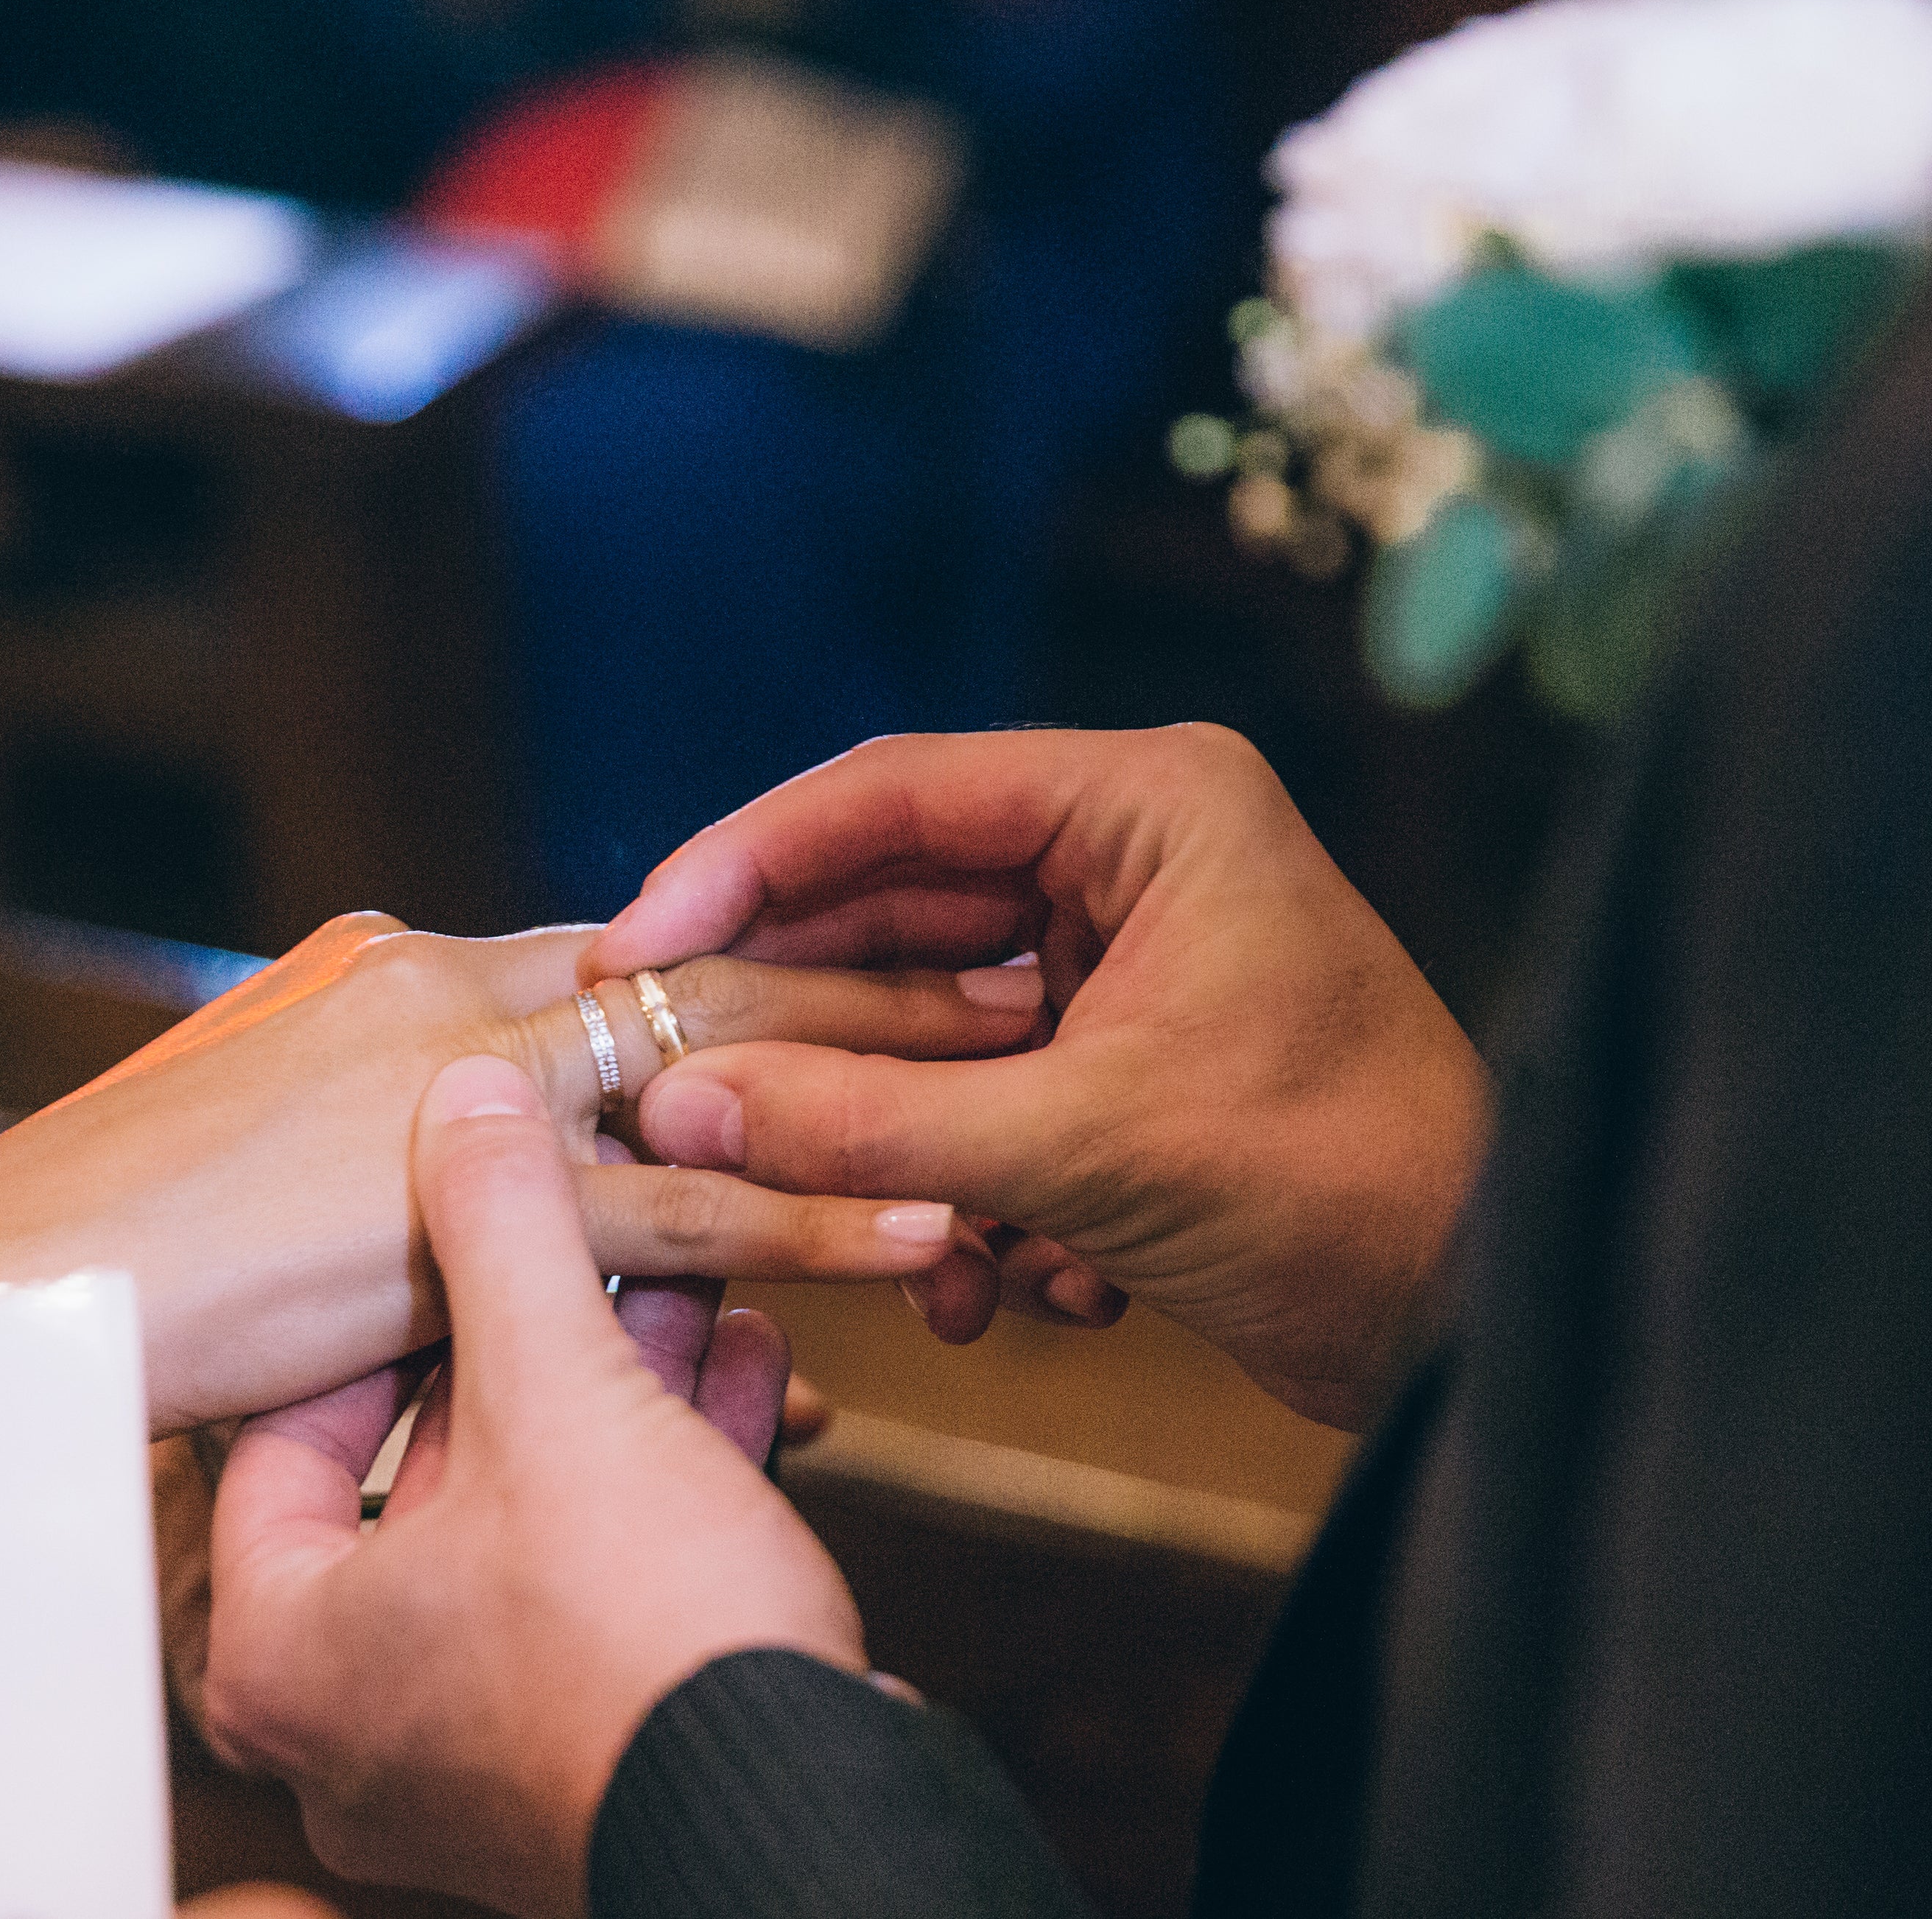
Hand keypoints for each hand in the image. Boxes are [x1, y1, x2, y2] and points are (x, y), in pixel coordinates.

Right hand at [0, 917, 1041, 1429]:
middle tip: (1035, 958)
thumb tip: (482, 1137)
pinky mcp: (476, 1212)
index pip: (638, 934)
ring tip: (1041, 1070)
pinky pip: (693, 1214)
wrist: (17, 1278)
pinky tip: (937, 1221)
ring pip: (729, 1071)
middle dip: (879, 965)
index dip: (783, 929)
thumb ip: (407, 1117)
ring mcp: (469, 1092)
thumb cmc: (133, 1223)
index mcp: (415, 968)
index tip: (908, 931)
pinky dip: (825, 1216)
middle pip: (715, 962)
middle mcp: (456, 991)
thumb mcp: (285, 1134)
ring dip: (892, 1073)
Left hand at [202, 1057, 860, 1918]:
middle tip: (589, 1238)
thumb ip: (502, 1229)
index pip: (284, 1433)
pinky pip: (599, 1590)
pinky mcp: (582, 1763)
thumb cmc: (643, 1648)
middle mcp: (351, 1724)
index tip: (444, 1229)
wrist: (810, 1822)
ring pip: (528, 1525)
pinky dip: (661, 1483)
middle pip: (424, 1474)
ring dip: (615, 1395)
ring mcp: (466, 1759)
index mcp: (282, 1653)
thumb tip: (467, 1094)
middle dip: (533, 1338)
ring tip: (690, 1284)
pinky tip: (739, 1369)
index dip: (380, 1308)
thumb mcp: (560, 1394)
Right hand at [587, 728, 1490, 1429]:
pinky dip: (967, 1197)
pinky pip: (979, 1104)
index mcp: (1148, 806)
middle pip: (891, 915)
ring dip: (898, 1150)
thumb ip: (867, 1125)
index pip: (891, 799)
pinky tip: (1009, 1285)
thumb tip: (680, 1107)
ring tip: (911, 1247)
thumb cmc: (1342, 1189)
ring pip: (924, 1030)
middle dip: (808, 1035)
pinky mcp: (1121, 1064)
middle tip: (682, 1093)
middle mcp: (1131, 860)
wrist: (1486, 1324)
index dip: (743, 866)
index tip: (636, 946)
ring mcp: (1125, 965)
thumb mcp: (1084, 1154)